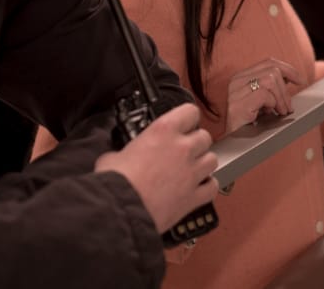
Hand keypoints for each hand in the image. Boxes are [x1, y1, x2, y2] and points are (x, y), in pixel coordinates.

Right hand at [94, 103, 217, 232]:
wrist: (119, 212)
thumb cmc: (114, 184)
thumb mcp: (111, 157)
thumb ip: (123, 152)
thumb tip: (117, 158)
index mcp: (163, 131)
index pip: (190, 112)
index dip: (187, 118)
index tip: (184, 124)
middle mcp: (183, 148)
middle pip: (204, 136)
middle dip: (195, 143)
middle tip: (183, 151)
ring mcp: (192, 172)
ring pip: (212, 159)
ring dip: (203, 163)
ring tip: (191, 170)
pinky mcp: (194, 196)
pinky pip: (212, 186)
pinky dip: (207, 187)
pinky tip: (197, 189)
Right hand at [224, 58, 309, 132]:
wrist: (232, 145)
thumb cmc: (248, 123)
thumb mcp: (261, 101)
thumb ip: (271, 87)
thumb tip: (291, 77)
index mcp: (241, 77)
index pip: (269, 62)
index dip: (288, 69)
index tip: (300, 80)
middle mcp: (236, 81)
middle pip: (273, 70)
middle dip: (286, 89)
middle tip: (288, 107)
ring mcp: (235, 93)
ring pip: (270, 80)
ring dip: (281, 98)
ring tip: (281, 111)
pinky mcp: (238, 105)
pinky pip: (264, 94)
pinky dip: (273, 104)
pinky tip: (271, 114)